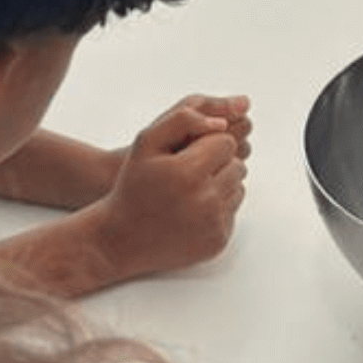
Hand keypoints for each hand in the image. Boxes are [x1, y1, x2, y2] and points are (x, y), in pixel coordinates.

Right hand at [85, 98, 249, 280]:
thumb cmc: (134, 185)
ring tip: (191, 190)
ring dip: (220, 185)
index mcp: (188, 172)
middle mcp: (205, 200)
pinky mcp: (218, 241)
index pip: (226, 143)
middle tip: (191, 171)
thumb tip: (221, 123)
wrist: (124, 238)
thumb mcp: (146, 143)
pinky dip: (217, 209)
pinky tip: (192, 211)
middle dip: (218, 164)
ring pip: (238, 189)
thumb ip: (183, 120)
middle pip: (237, 166)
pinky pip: (232, 213)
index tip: (191, 151)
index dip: (209, 143)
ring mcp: (213, 224)